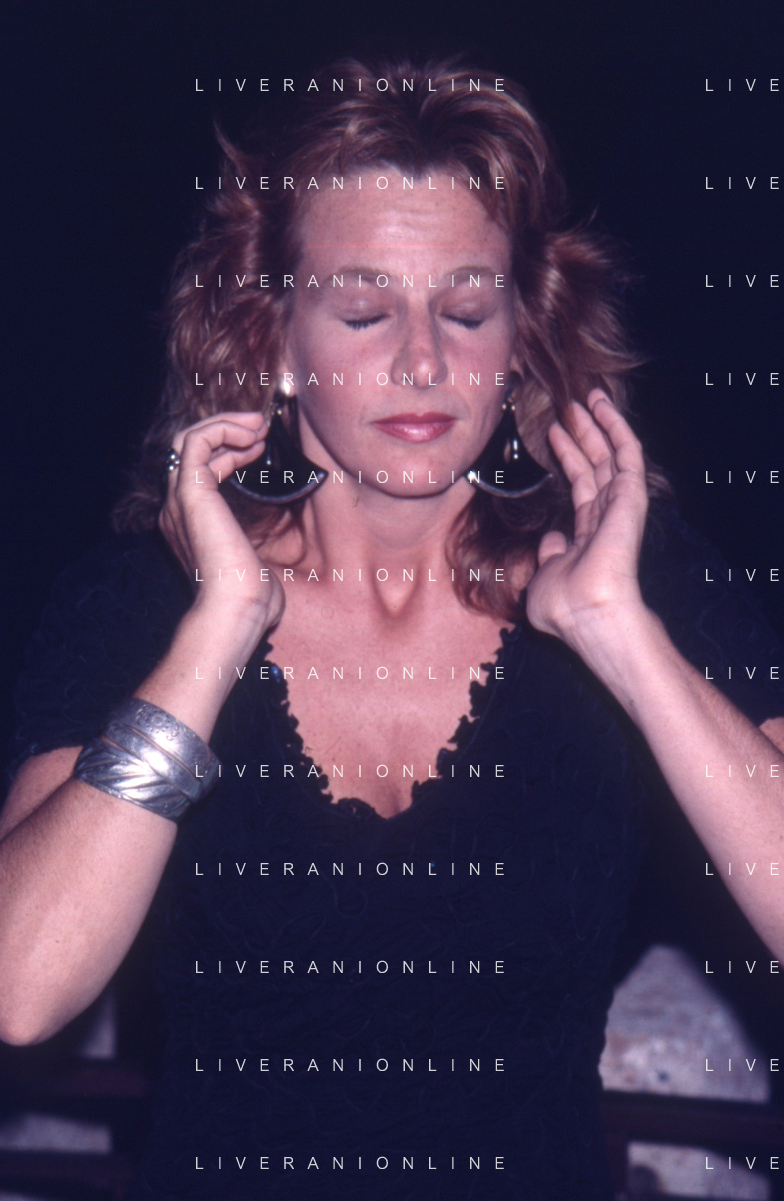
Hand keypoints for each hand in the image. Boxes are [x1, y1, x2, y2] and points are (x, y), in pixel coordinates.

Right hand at [158, 411, 284, 630]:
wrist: (234, 610)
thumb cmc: (249, 598)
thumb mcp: (253, 566)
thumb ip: (250, 552)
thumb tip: (265, 560)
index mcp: (189, 524)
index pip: (196, 471)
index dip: (227, 451)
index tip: (259, 447)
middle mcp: (177, 509)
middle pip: (187, 450)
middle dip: (224, 430)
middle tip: (259, 425)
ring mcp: (180, 500)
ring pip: (189, 439)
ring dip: (226, 424)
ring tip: (259, 424)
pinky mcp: (192, 493)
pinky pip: (196, 441)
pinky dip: (224, 430)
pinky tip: (253, 436)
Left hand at [525, 390, 648, 646]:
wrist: (587, 614)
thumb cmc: (564, 607)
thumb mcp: (544, 579)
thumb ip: (550, 556)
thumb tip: (553, 541)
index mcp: (588, 538)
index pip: (581, 488)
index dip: (569, 458)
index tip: (553, 432)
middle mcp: (607, 519)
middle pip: (595, 466)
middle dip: (583, 434)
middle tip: (569, 405)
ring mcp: (620, 507)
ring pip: (610, 454)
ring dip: (598, 424)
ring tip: (583, 396)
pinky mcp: (631, 497)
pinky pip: (627, 453)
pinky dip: (616, 426)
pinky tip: (601, 405)